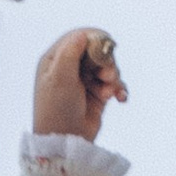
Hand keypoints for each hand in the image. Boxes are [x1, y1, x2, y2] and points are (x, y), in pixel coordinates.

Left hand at [32, 27, 127, 143]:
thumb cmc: (56, 110)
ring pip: (107, 67)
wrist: (64, 141)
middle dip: (106, 62)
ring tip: (108, 93)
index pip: (79, 37)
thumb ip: (70, 53)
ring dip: (112, 78)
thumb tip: (82, 34)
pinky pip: (114, 84)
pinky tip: (120, 98)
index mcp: (55, 59)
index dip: (95, 40)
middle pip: (97, 51)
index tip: (106, 49)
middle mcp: (70, 67)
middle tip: (108, 76)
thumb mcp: (60, 78)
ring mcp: (84, 80)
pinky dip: (118, 89)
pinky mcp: (97, 94)